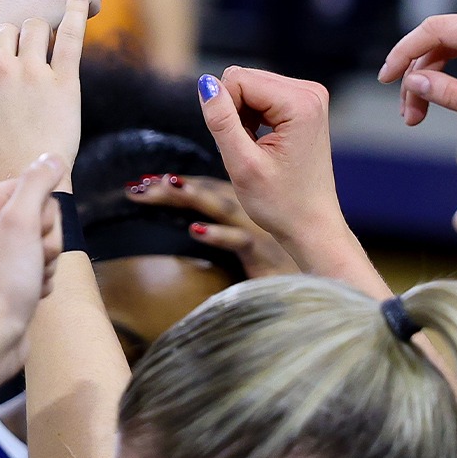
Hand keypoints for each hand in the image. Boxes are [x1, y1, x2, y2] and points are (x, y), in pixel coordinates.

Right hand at [0, 0, 87, 182]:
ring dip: (38, 35)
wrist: (23, 184)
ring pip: (35, 27)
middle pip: (4, 28)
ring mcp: (31, 73)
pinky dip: (75, 12)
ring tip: (41, 59)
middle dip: (11, 40)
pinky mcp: (64, 82)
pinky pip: (71, 37)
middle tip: (18, 69)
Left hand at [0, 154, 65, 372]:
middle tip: (30, 260)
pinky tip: (28, 293)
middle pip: (41, 214)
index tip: (27, 237)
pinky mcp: (7, 276)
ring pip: (45, 241)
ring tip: (28, 281)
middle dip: (46, 240)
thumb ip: (38, 183)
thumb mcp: (21, 222)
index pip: (32, 186)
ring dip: (46, 263)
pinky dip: (41, 280)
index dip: (40, 214)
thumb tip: (53, 157)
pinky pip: (41, 265)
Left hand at [125, 172, 298, 278]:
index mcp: (243, 206)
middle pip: (206, 191)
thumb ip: (222, 222)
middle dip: (170, 187)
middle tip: (136, 184)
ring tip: (164, 186)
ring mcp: (258, 229)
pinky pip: (239, 241)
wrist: (320, 277)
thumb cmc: (280, 260)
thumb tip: (190, 216)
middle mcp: (248, 211)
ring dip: (192, 195)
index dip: (175, 182)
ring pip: (221, 206)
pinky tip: (195, 232)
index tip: (143, 180)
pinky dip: (218, 235)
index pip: (205, 187)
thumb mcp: (248, 240)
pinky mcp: (264, 252)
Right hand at [196, 67, 346, 253]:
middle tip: (247, 150)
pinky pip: (262, 97)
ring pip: (250, 87)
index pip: (237, 79)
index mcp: (301, 103)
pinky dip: (253, 119)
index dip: (224, 111)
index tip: (237, 145)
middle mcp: (310, 92)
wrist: (311, 225)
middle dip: (234, 113)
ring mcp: (310, 97)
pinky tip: (262, 145)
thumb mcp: (242, 165)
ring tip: (255, 150)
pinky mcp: (304, 106)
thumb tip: (205, 83)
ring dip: (242, 117)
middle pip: (244, 79)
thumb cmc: (282, 204)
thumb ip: (221, 121)